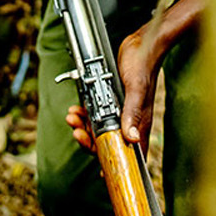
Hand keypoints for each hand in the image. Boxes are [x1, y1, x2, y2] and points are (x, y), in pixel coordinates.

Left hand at [62, 33, 158, 156]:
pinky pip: (96, 114)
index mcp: (139, 124)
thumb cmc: (144, 66)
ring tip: (72, 117)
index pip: (126, 153)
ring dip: (83, 126)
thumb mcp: (136, 90)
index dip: (113, 163)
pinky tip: (77, 109)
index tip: (100, 171)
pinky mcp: (113, 101)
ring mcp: (121, 111)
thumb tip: (130, 137)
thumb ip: (133, 113)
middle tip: (76, 132)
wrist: (141, 44)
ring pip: (99, 129)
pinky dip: (84, 114)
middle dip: (89, 141)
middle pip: (108, 142)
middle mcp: (130, 121)